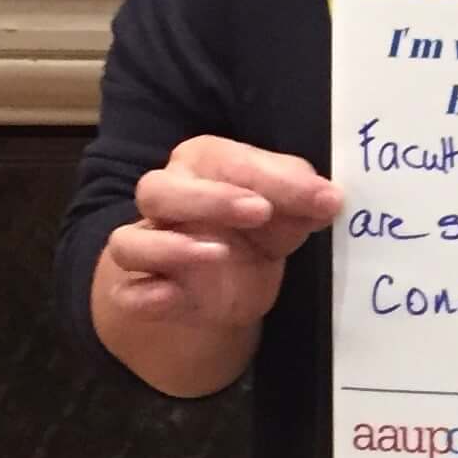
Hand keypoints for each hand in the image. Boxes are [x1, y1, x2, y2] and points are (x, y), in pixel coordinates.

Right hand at [102, 136, 342, 337]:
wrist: (232, 282)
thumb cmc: (258, 229)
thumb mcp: (288, 210)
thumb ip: (305, 198)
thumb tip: (330, 199)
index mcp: (203, 167)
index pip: (224, 160)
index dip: (267, 176)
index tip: (314, 196)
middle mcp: (167, 201)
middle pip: (157, 189)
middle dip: (208, 199)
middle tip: (260, 211)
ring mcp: (150, 247)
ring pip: (128, 241)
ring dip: (168, 246)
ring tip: (218, 253)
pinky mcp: (144, 291)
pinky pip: (127, 293)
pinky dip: (144, 296)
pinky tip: (172, 297)